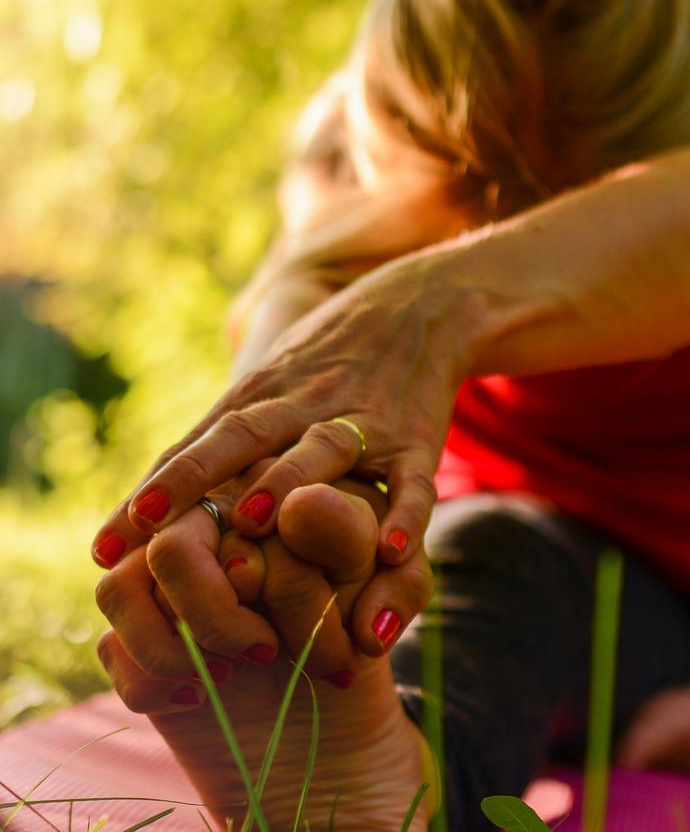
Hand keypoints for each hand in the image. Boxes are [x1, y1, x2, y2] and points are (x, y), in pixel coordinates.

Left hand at [91, 258, 476, 576]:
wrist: (419, 305)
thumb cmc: (330, 358)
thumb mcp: (272, 381)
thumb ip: (222, 439)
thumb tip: (153, 508)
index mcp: (263, 395)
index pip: (195, 445)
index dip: (149, 493)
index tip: (101, 548)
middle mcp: (303, 404)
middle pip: (240, 438)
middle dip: (191, 480)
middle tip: (146, 528)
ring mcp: (362, 420)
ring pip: (322, 450)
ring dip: (285, 482)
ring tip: (249, 521)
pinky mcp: (416, 439)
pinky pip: (413, 481)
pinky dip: (406, 514)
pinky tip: (392, 551)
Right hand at [98, 481, 435, 829]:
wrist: (347, 704)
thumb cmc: (371, 610)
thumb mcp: (389, 571)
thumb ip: (349, 533)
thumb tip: (298, 505)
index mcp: (257, 488)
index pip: (221, 501)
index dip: (244, 538)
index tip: (258, 590)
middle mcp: (201, 525)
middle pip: (169, 546)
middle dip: (212, 611)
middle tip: (264, 652)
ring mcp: (163, 580)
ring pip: (120, 586)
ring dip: (168, 643)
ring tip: (231, 674)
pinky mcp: (141, 634)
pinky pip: (114, 645)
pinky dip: (148, 678)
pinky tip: (197, 695)